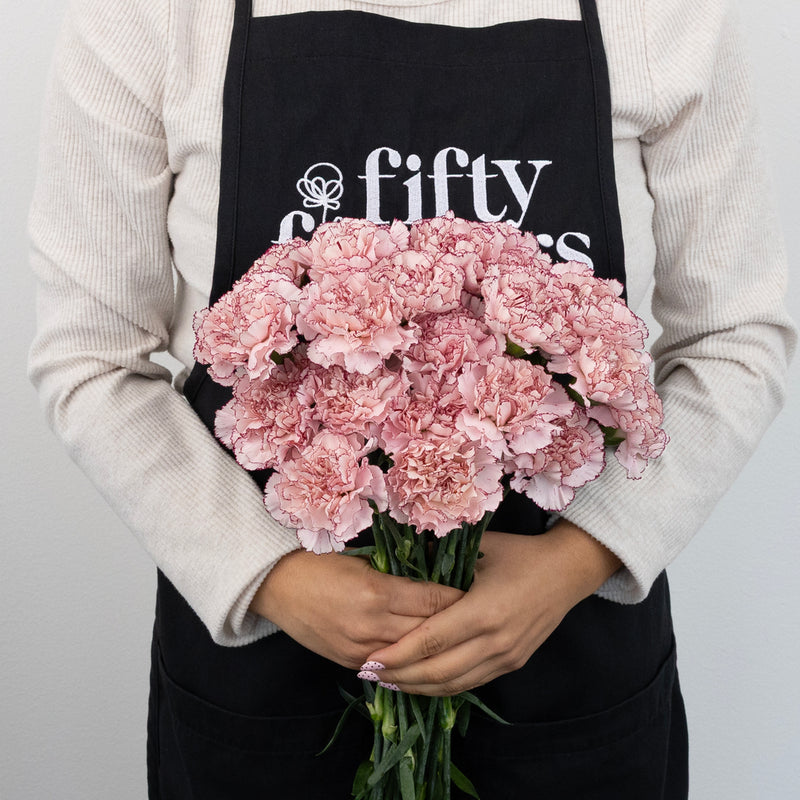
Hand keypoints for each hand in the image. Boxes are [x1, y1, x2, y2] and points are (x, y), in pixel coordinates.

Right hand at [250, 549, 463, 668]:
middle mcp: (371, 625)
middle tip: (480, 615)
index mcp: (376, 591)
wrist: (276, 584)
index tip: (479, 592)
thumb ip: (397, 570)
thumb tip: (435, 571)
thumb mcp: (362, 557)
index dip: (459, 598)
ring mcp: (360, 649)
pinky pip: (392, 666)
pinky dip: (412, 659)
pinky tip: (430, 653)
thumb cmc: (319, 560)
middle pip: (429, 631)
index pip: (432, 600)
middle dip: (456, 624)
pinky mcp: (350, 663)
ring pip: (413, 654)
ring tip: (462, 636)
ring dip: (437, 645)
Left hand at [364, 521, 621, 695]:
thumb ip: (439, 557)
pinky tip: (421, 682)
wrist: (567, 571)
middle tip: (368, 674)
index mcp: (483, 610)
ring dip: (418, 687)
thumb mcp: (479, 547)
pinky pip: (471, 683)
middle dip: (399, 676)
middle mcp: (495, 641)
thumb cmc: (519, 552)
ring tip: (387, 682)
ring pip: (454, 684)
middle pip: (438, 671)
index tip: (368, 659)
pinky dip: (442, 687)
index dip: (397, 654)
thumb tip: (399, 556)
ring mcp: (506, 656)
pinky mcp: (512, 663)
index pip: (430, 641)